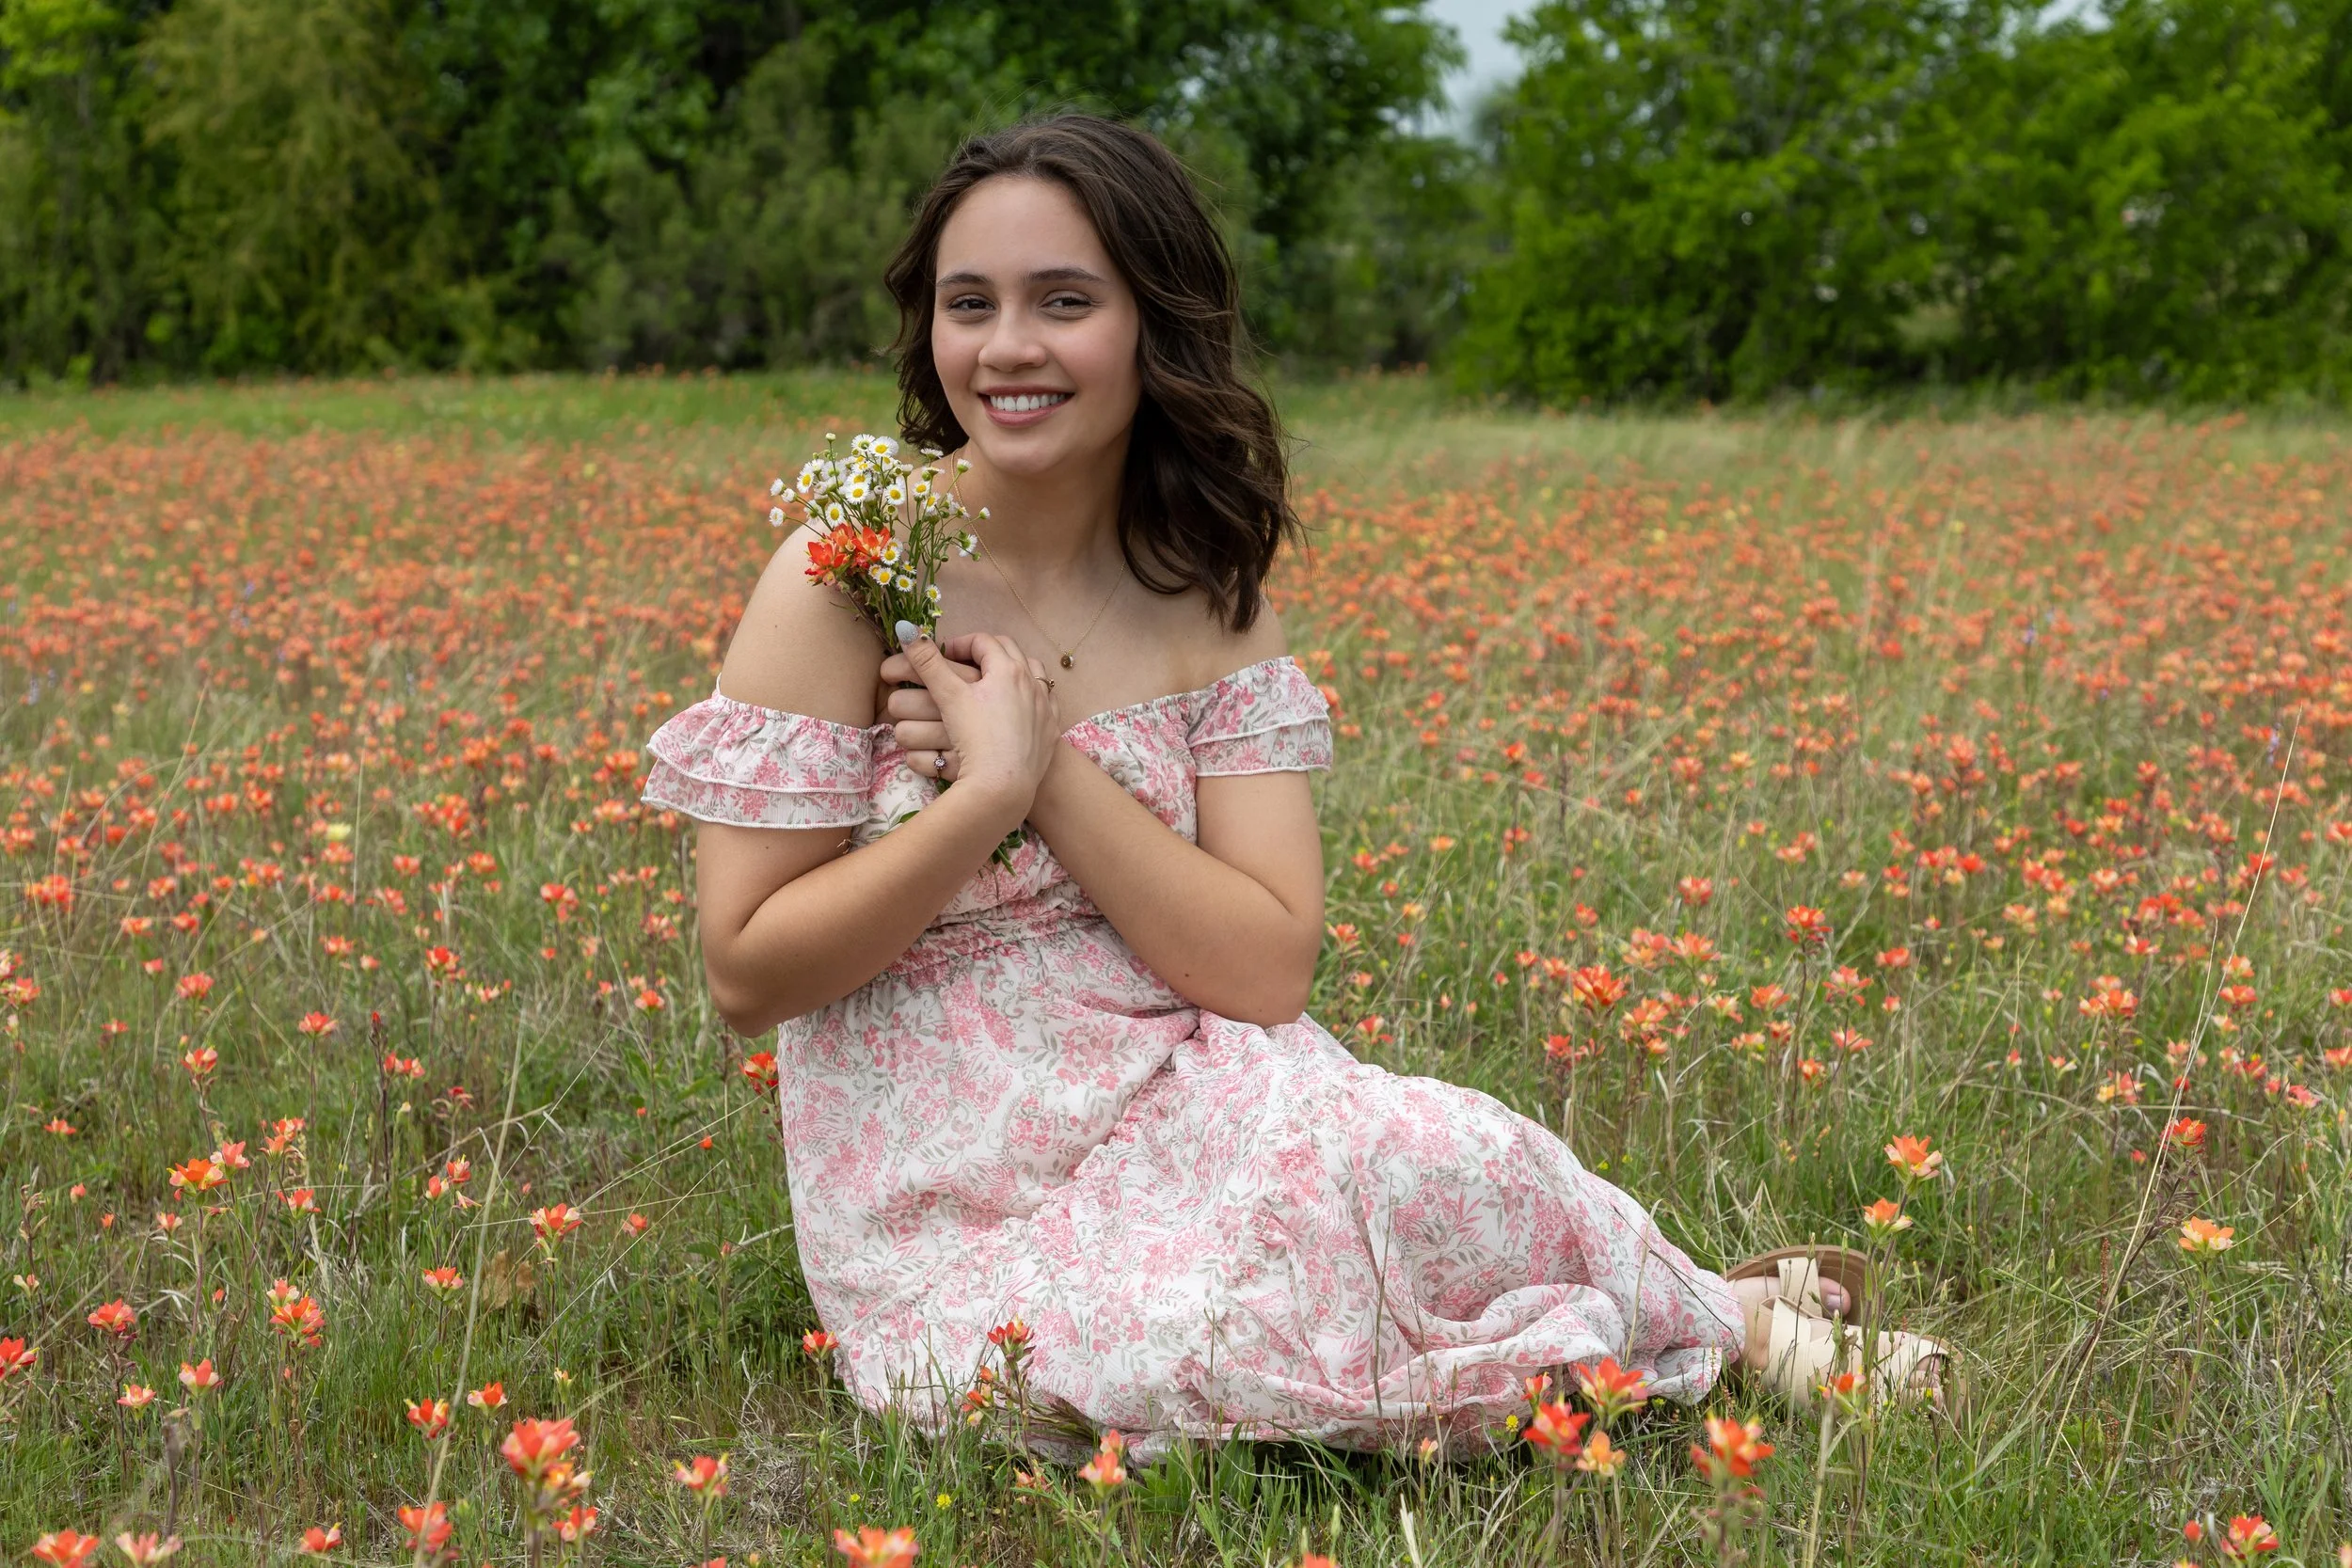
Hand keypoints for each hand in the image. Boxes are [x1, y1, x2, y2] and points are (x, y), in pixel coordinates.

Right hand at [891, 632, 1058, 811]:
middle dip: (987, 652)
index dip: (959, 644)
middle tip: (964, 662)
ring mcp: (1046, 706)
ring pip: (1033, 674)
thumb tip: (906, 629)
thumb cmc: (976, 737)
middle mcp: (1032, 682)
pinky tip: (1019, 707)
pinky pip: (1046, 703)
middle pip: (1010, 652)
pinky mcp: (1051, 730)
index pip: (983, 642)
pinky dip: (1031, 697)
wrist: (1003, 785)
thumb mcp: (948, 697)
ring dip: (1013, 670)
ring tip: (993, 680)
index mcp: (1008, 669)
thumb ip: (927, 662)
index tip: (942, 655)